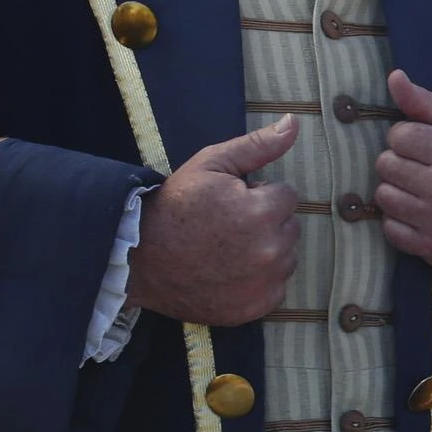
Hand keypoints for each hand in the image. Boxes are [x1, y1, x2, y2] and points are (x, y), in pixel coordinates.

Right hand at [124, 118, 301, 325]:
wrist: (138, 258)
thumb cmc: (174, 207)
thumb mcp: (210, 165)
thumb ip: (257, 146)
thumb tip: (293, 123)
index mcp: (262, 212)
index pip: (285, 196)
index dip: (257, 195)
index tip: (229, 202)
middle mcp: (270, 251)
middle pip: (289, 226)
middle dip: (265, 222)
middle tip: (225, 226)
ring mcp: (263, 283)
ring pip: (286, 256)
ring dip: (266, 250)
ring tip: (225, 248)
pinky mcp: (255, 307)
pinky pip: (276, 287)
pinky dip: (259, 280)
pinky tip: (229, 272)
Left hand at [375, 70, 431, 269]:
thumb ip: (426, 102)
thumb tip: (394, 77)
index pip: (397, 136)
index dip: (408, 138)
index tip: (426, 147)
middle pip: (385, 165)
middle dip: (400, 163)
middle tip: (423, 170)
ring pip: (383, 196)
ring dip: (397, 192)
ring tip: (421, 192)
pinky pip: (390, 229)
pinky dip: (401, 222)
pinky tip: (422, 215)